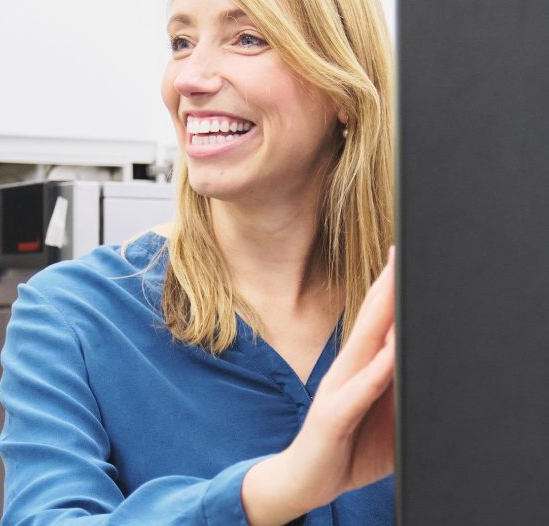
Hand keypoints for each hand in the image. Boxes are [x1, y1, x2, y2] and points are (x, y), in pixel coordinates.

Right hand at [242, 247, 395, 524]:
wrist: (302, 480)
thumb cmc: (346, 447)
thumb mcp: (384, 416)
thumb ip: (402, 390)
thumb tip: (430, 369)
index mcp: (358, 367)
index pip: (378, 321)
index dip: (391, 289)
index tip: (406, 256)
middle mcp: (346, 370)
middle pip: (371, 320)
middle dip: (388, 285)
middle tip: (403, 251)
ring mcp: (337, 390)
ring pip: (366, 346)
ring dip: (384, 316)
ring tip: (400, 286)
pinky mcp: (334, 417)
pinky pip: (360, 390)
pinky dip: (378, 371)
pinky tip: (393, 354)